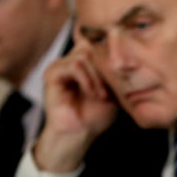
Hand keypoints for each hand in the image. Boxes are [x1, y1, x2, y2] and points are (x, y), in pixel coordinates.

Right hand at [34, 49, 117, 172]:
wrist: (80, 134)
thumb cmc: (97, 115)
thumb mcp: (113, 89)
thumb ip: (115, 70)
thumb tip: (124, 51)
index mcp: (85, 62)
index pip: (98, 42)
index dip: (111, 54)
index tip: (121, 74)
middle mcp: (71, 60)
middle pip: (93, 46)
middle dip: (105, 68)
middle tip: (110, 90)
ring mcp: (60, 65)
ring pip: (84, 56)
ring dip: (97, 77)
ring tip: (101, 95)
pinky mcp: (52, 73)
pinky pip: (73, 66)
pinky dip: (87, 80)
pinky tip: (92, 94)